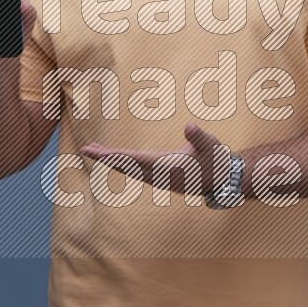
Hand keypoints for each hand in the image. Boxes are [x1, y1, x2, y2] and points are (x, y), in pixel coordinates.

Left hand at [80, 122, 229, 195]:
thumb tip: (188, 126)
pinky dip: (123, 164)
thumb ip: (198, 136)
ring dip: (112, 160)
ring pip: (130, 170)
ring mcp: (159, 179)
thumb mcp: (210, 144)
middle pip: (126, 166)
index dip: (114, 155)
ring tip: (95, 150)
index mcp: (167, 166)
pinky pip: (136, 172)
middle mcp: (159, 175)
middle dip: (106, 158)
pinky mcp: (161, 179)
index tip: (97, 152)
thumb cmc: (216, 159)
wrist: (222, 180)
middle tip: (86, 149)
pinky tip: (117, 159)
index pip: (133, 160)